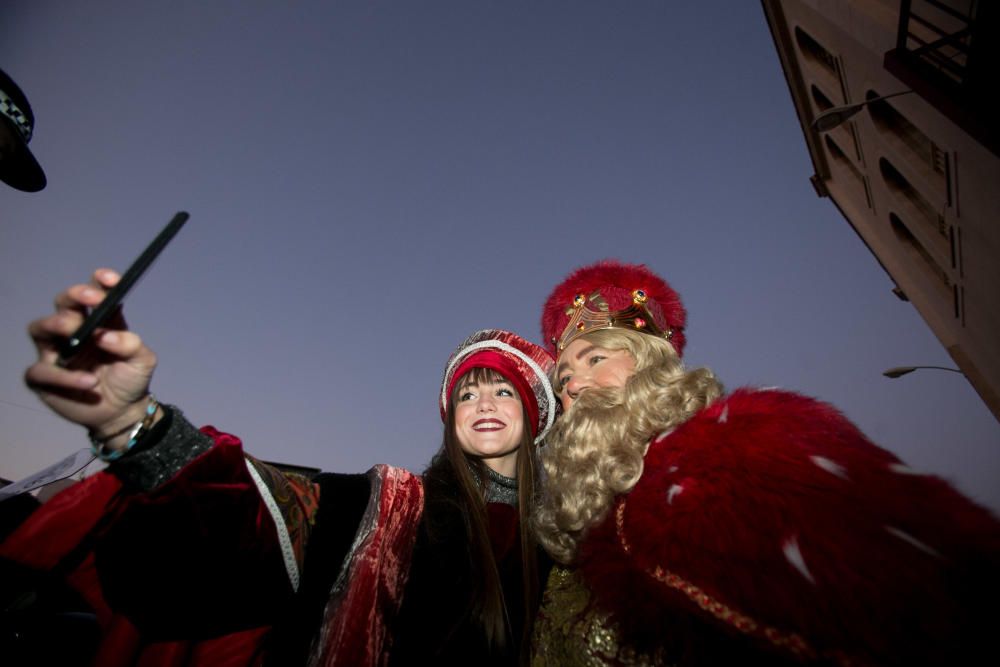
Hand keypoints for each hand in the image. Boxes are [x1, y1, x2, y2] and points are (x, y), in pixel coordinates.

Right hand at [25, 268, 157, 438]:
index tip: (111, 279)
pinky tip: (89, 382)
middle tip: (92, 300)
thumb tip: (105, 335)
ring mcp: (55, 352)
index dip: (99, 282)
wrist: (123, 412)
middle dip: (75, 296)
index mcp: (99, 321)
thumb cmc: (131, 379)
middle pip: (63, 303)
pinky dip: (64, 376)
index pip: (94, 293)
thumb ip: (130, 343)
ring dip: (58, 325)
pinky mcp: (43, 377)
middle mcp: (74, 331)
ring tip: (80, 337)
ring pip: (40, 328)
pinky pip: (41, 371)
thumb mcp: (142, 360)